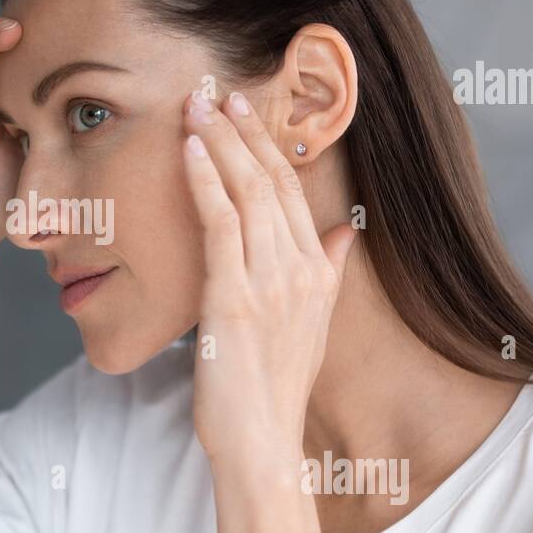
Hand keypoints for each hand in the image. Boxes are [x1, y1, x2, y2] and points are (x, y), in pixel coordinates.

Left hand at [181, 89, 356, 466]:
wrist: (262, 443)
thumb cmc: (275, 388)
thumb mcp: (313, 325)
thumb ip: (330, 273)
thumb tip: (343, 233)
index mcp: (317, 271)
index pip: (291, 190)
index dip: (265, 145)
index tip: (242, 111)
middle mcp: (300, 268)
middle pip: (270, 180)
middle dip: (241, 131)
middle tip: (214, 90)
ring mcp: (269, 281)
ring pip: (246, 192)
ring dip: (218, 142)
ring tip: (195, 105)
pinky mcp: (234, 297)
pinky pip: (220, 224)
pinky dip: (205, 180)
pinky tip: (189, 150)